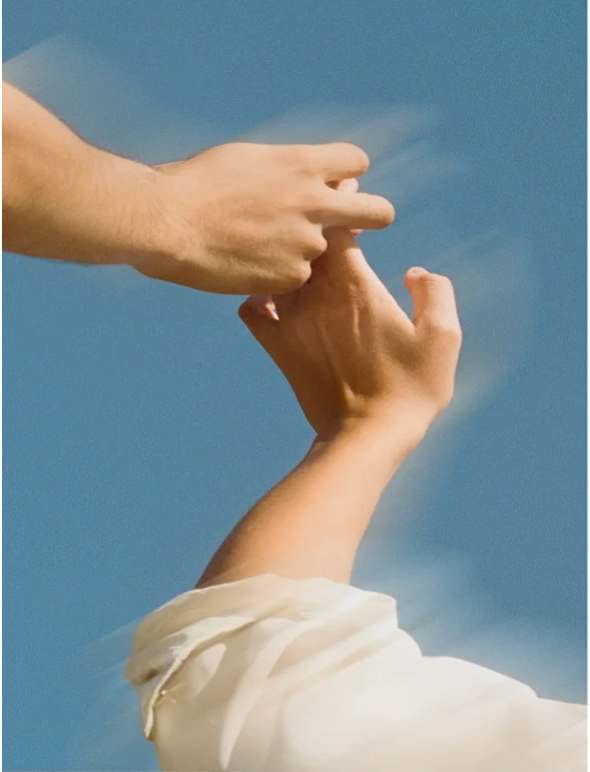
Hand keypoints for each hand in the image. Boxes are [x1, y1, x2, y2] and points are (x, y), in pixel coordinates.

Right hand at [132, 142, 393, 293]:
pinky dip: (278, 274)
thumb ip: (286, 171)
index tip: (334, 184)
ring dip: (301, 250)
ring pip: (324, 250)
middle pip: (378, 212)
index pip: (356, 162)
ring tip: (255, 245)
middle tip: (353, 225)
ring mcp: (306, 242)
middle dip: (372, 217)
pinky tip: (246, 265)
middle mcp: (314, 202)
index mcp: (303, 164)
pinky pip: (296, 277)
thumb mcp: (247, 160)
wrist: (168, 223)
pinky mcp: (291, 276)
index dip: (346, 175)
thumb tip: (306, 177)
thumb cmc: (195, 184)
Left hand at [238, 181, 461, 439]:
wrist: (365, 436)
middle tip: (318, 204)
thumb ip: (435, 293)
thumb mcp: (443, 339)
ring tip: (291, 241)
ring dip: (285, 252)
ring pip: (276, 270)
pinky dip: (257, 296)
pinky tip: (268, 294)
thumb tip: (414, 271)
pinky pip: (252, 310)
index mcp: (357, 287)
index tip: (346, 186)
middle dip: (311, 217)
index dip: (341, 201)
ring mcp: (293, 322)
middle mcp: (318, 297)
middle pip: (303, 240)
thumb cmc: (410, 389)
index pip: (338, 226)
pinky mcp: (279, 348)